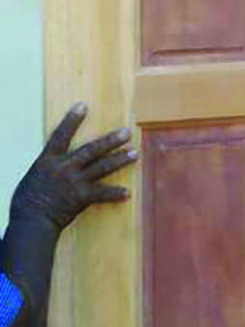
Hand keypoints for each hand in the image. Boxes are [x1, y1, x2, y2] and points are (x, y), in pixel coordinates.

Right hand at [10, 105, 135, 236]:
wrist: (32, 220)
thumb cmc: (27, 201)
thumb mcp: (34, 176)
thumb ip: (49, 167)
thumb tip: (58, 164)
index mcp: (48, 160)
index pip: (61, 135)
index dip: (71, 120)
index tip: (83, 105)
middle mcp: (64, 167)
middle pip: (91, 149)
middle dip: (110, 140)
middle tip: (127, 132)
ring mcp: (75, 181)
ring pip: (102, 167)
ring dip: (120, 160)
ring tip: (135, 153)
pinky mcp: (82, 197)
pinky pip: (103, 194)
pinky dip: (115, 194)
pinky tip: (127, 193)